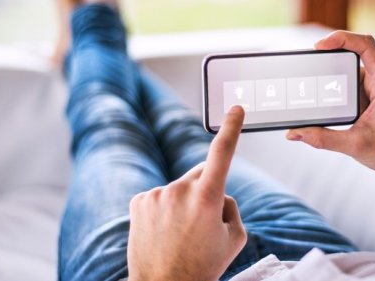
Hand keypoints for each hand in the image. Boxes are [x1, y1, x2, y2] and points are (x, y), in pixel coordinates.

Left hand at [127, 106, 246, 280]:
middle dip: (207, 187)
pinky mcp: (139, 200)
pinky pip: (161, 195)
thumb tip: (219, 191)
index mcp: (208, 198)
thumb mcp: (235, 238)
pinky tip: (164, 230)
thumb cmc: (203, 266)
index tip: (235, 108)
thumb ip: (232, 206)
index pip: (222, 153)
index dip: (231, 129)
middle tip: (204, 221)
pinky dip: (165, 207)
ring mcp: (156, 194)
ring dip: (184, 201)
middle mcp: (180, 190)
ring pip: (180, 187)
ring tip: (181, 233)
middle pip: (202, 173)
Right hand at [286, 31, 374, 231]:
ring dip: (331, 71)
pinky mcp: (368, 94)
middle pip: (354, 51)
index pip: (366, 46)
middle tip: (308, 61)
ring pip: (349, 67)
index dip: (342, 38)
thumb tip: (294, 133)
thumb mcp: (354, 145)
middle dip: (330, 53)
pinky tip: (320, 92)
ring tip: (310, 78)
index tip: (319, 46)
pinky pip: (349, 80)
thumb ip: (322, 138)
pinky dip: (333, 83)